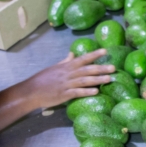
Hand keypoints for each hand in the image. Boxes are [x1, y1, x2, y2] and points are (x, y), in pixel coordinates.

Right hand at [0, 50, 115, 128]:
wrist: (31, 91)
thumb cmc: (42, 80)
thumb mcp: (54, 68)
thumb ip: (65, 61)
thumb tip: (72, 54)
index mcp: (66, 66)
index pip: (83, 58)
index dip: (94, 54)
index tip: (106, 51)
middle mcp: (68, 73)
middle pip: (87, 69)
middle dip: (101, 67)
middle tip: (114, 67)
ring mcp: (66, 84)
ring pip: (85, 80)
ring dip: (98, 79)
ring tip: (109, 79)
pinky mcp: (64, 94)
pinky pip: (77, 92)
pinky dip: (87, 92)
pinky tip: (96, 91)